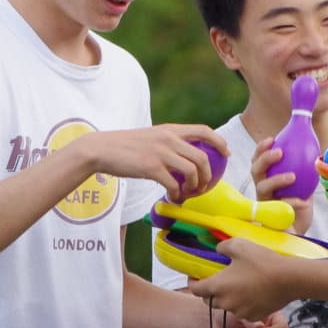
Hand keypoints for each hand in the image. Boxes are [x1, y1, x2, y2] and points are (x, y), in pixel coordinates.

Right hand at [79, 125, 227, 202]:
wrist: (100, 149)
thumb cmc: (124, 146)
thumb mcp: (150, 137)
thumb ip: (167, 142)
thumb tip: (183, 156)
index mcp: (170, 129)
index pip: (203, 130)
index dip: (219, 142)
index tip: (226, 154)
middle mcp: (168, 138)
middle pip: (203, 157)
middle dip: (208, 175)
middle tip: (203, 187)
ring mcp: (160, 153)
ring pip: (193, 171)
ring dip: (194, 187)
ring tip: (187, 193)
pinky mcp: (151, 168)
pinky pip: (174, 184)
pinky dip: (177, 194)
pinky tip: (172, 198)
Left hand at [191, 238, 293, 320]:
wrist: (289, 279)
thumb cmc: (262, 261)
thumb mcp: (239, 245)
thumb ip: (223, 246)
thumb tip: (218, 249)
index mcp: (218, 286)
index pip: (195, 290)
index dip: (193, 283)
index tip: (195, 277)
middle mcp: (226, 302)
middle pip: (209, 301)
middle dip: (209, 292)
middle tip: (217, 281)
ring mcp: (240, 311)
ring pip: (227, 307)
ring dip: (227, 298)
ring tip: (237, 285)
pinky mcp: (254, 316)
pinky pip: (242, 311)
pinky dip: (243, 304)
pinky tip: (251, 292)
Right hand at [252, 138, 311, 233]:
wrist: (298, 232)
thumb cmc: (298, 208)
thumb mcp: (303, 187)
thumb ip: (304, 173)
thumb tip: (317, 154)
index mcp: (267, 179)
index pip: (258, 161)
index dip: (261, 149)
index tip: (272, 139)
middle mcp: (262, 190)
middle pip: (255, 170)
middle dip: (264, 159)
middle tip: (279, 152)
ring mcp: (264, 204)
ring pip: (262, 188)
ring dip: (276, 179)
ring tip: (292, 176)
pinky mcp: (271, 218)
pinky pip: (278, 207)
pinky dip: (292, 202)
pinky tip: (303, 202)